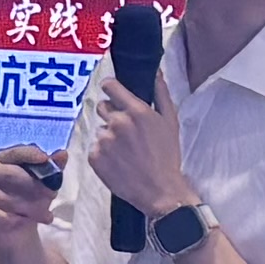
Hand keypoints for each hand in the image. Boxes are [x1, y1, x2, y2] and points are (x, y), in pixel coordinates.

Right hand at [0, 149, 65, 245]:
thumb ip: (53, 170)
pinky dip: (2, 217)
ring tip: (41, 214)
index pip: (13, 152)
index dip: (29, 154)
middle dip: (28, 184)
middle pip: (2, 171)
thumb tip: (62, 154)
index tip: (45, 159)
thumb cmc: (31, 203)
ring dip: (20, 205)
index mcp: (4, 160)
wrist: (20, 232)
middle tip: (50, 195)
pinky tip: (19, 222)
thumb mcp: (47, 187)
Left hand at [76, 76, 196, 225]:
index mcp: (136, 111)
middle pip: (102, 107)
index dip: (110, 88)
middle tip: (126, 132)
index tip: (112, 93)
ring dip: (109, 137)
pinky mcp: (94, 158)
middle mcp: (117, 123)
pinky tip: (118, 162)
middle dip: (112, 115)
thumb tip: (155, 71)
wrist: (160, 191)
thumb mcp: (170, 122)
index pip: (109, 86)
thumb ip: (161, 93)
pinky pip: (94, 148)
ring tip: (125, 152)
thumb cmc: (167, 156)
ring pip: (100, 130)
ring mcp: (104, 141)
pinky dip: (103, 154)